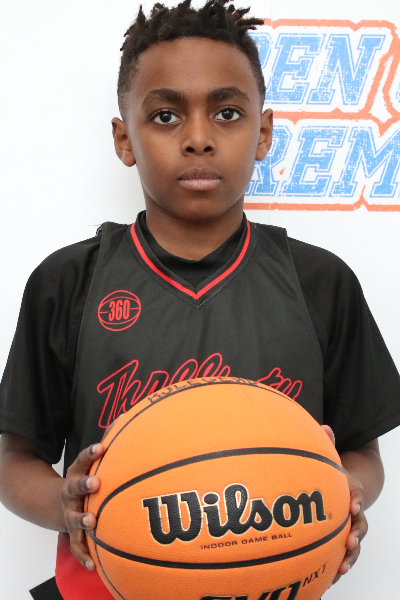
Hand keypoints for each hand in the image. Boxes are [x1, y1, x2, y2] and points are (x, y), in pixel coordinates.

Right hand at [60, 442, 104, 570]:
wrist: (58, 502)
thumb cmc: (87, 476)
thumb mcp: (92, 460)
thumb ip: (110, 439)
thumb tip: (128, 415)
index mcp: (78, 472)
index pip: (82, 460)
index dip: (90, 453)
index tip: (101, 447)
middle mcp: (71, 492)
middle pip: (75, 486)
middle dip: (84, 485)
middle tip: (96, 483)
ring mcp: (70, 513)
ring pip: (74, 517)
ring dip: (82, 520)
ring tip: (93, 522)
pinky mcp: (72, 532)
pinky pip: (77, 546)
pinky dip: (84, 555)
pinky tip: (93, 565)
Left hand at [321, 425, 367, 585]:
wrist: (340, 488)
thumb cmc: (331, 473)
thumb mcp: (329, 458)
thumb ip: (327, 444)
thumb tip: (324, 426)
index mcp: (350, 490)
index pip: (357, 493)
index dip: (356, 499)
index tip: (353, 505)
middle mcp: (352, 511)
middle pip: (360, 525)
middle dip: (356, 534)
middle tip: (349, 541)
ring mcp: (348, 526)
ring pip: (354, 543)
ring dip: (350, 555)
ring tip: (342, 568)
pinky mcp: (339, 539)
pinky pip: (342, 554)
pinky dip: (338, 565)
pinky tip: (329, 579)